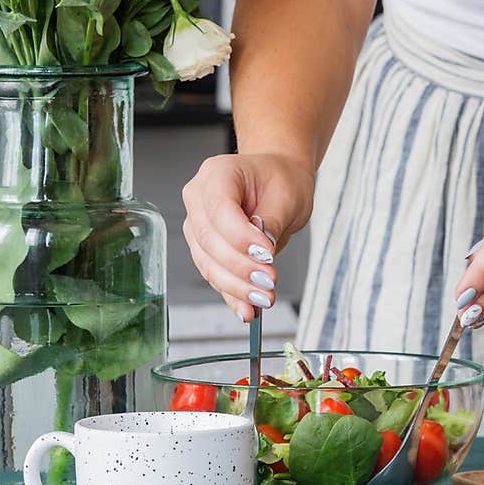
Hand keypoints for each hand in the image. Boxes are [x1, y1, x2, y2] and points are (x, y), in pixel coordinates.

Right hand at [182, 151, 314, 321]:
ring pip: (208, 264)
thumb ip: (271, 220)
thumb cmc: (279, 180)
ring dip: (236, 286)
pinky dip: (232, 296)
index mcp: (216, 174)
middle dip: (240, 267)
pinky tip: (247, 309)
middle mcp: (198, 199)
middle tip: (269, 281)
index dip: (241, 237)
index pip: (220, 210)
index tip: (267, 254)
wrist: (276, 183)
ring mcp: (197, 226)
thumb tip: (261, 252)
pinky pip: (214, 277)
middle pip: (209, 241)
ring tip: (263, 298)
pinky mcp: (204, 251)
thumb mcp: (286, 194)